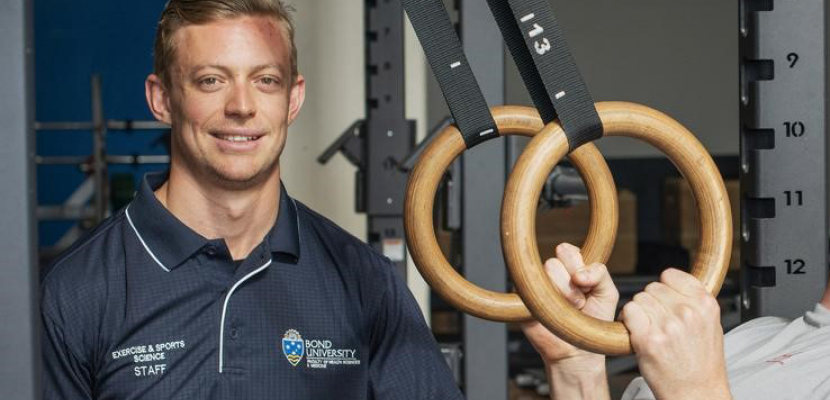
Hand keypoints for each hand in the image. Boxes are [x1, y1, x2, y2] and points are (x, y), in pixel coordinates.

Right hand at [521, 243, 619, 365]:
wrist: (578, 351)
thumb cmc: (593, 323)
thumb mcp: (607, 293)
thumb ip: (600, 273)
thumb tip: (579, 274)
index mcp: (569, 267)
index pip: (566, 251)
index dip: (578, 266)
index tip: (586, 286)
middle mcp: (550, 275)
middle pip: (553, 262)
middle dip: (570, 285)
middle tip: (578, 302)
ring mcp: (534, 286)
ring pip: (541, 277)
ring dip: (560, 295)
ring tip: (566, 310)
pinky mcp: (521, 300)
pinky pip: (528, 291)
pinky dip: (544, 304)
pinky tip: (550, 314)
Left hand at [621, 268, 731, 399]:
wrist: (697, 392)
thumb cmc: (702, 363)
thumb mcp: (710, 324)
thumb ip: (694, 300)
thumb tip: (671, 280)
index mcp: (705, 304)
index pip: (671, 275)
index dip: (664, 287)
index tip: (665, 300)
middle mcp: (688, 312)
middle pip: (652, 287)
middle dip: (651, 302)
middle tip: (657, 321)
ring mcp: (668, 325)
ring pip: (638, 299)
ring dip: (639, 312)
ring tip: (650, 329)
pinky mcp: (648, 339)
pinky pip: (629, 312)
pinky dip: (628, 321)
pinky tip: (638, 333)